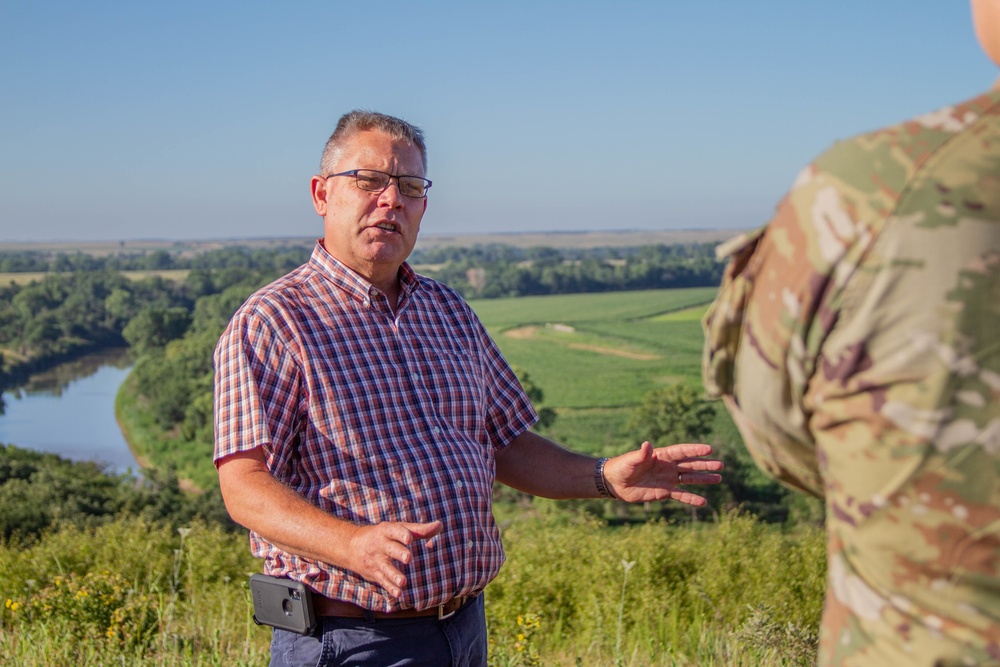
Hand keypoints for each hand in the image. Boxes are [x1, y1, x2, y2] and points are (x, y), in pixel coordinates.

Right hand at [345, 520, 443, 597]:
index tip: (409, 538)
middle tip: (408, 558)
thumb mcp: (398, 529)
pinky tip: (398, 593)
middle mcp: (380, 545)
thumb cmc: (383, 535)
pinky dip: (389, 587)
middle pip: (390, 549)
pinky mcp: (374, 573)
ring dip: (393, 575)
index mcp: (387, 531)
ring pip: (385, 568)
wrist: (352, 546)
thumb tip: (440, 525)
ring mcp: (376, 560)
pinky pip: (382, 580)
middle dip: (398, 553)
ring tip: (403, 581)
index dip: (401, 534)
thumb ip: (419, 529)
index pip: (394, 531)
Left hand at [603, 442, 722, 505]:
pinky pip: (681, 495)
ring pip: (689, 479)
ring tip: (719, 478)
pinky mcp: (664, 492)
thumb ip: (641, 454)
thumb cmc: (622, 467)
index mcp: (661, 456)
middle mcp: (668, 466)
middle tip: (720, 465)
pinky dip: (691, 498)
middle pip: (690, 465)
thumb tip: (647, 444)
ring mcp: (667, 479)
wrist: (615, 482)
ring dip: (703, 479)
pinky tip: (703, 502)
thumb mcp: (631, 460)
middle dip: (705, 465)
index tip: (709, 449)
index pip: (682, 452)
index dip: (695, 450)